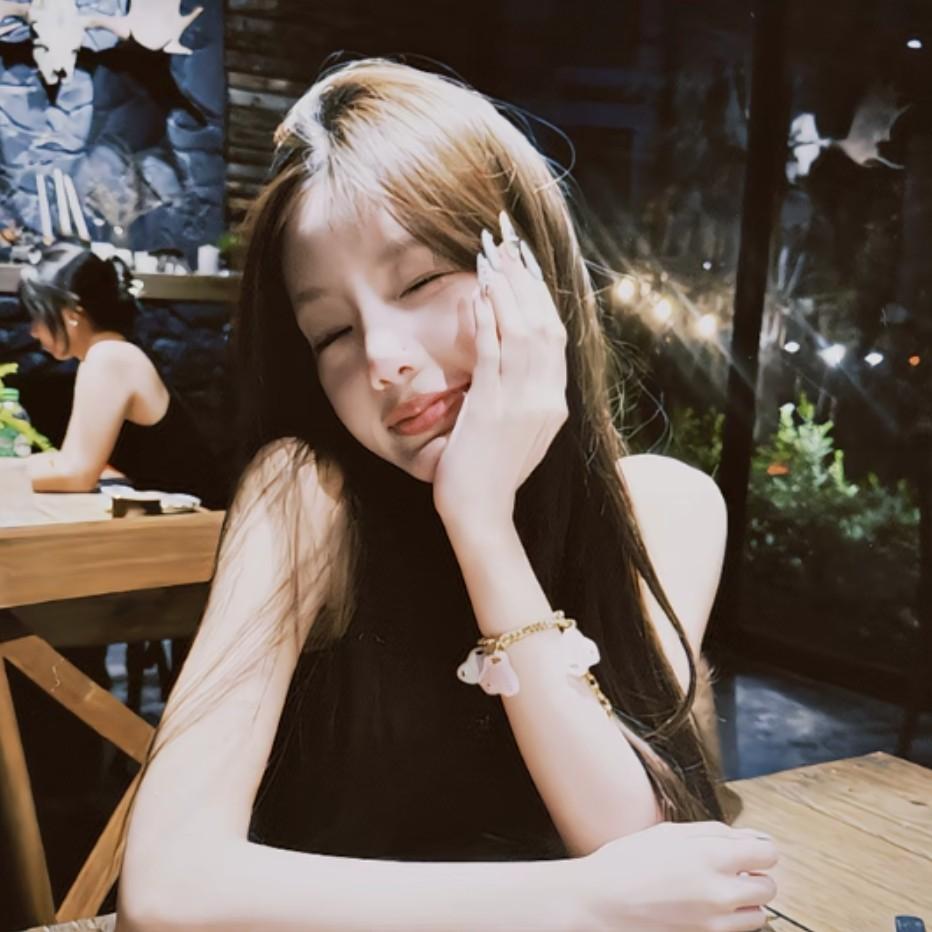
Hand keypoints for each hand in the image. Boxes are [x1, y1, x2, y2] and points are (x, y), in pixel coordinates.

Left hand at [432, 213, 567, 530]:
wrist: (481, 514)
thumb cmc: (493, 474)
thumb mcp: (523, 432)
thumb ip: (528, 395)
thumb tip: (518, 355)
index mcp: (556, 403)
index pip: (555, 336)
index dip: (540, 295)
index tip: (525, 262)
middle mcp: (547, 398)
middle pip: (544, 324)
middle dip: (525, 279)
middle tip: (507, 242)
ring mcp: (523, 403)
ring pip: (522, 333)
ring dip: (506, 291)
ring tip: (492, 257)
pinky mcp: (492, 409)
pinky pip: (493, 354)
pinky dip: (487, 321)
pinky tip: (477, 294)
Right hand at [574, 821, 777, 930]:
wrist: (600, 902)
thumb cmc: (629, 860)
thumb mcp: (670, 832)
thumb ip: (716, 833)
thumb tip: (754, 837)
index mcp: (712, 857)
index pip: (768, 854)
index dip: (759, 848)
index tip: (747, 848)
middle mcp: (720, 893)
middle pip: (768, 887)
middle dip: (755, 874)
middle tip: (730, 867)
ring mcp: (714, 923)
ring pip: (759, 914)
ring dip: (746, 900)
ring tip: (718, 888)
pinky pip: (737, 931)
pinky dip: (732, 919)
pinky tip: (706, 905)